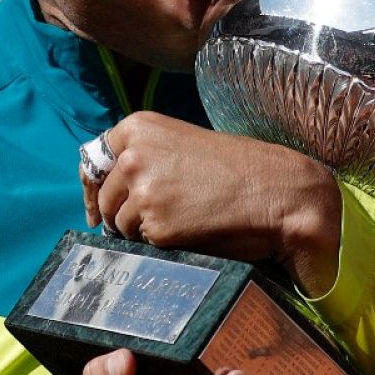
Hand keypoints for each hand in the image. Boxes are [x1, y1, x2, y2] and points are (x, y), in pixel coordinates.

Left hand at [81, 112, 341, 293]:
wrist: (282, 191)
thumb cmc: (243, 170)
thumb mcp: (186, 146)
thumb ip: (148, 157)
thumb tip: (112, 192)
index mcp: (139, 127)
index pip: (93, 161)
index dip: (95, 189)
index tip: (98, 208)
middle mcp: (134, 156)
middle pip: (105, 198)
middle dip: (122, 214)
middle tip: (161, 219)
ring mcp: (143, 192)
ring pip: (121, 226)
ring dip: (144, 232)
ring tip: (186, 222)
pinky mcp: (157, 227)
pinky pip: (144, 246)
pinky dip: (163, 246)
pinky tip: (193, 234)